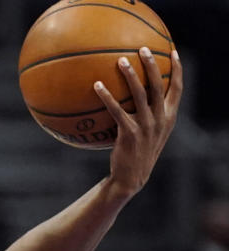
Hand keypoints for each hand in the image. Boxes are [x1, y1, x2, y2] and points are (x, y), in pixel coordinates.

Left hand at [94, 46, 182, 196]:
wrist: (131, 178)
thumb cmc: (137, 153)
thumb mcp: (149, 133)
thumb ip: (148, 115)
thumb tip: (134, 96)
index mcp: (169, 117)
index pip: (177, 88)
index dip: (177, 69)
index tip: (172, 51)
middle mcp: (161, 119)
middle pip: (159, 85)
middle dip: (152, 64)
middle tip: (142, 48)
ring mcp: (146, 126)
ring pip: (140, 94)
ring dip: (130, 76)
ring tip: (120, 60)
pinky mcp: (130, 133)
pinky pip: (117, 110)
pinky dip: (107, 96)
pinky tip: (97, 85)